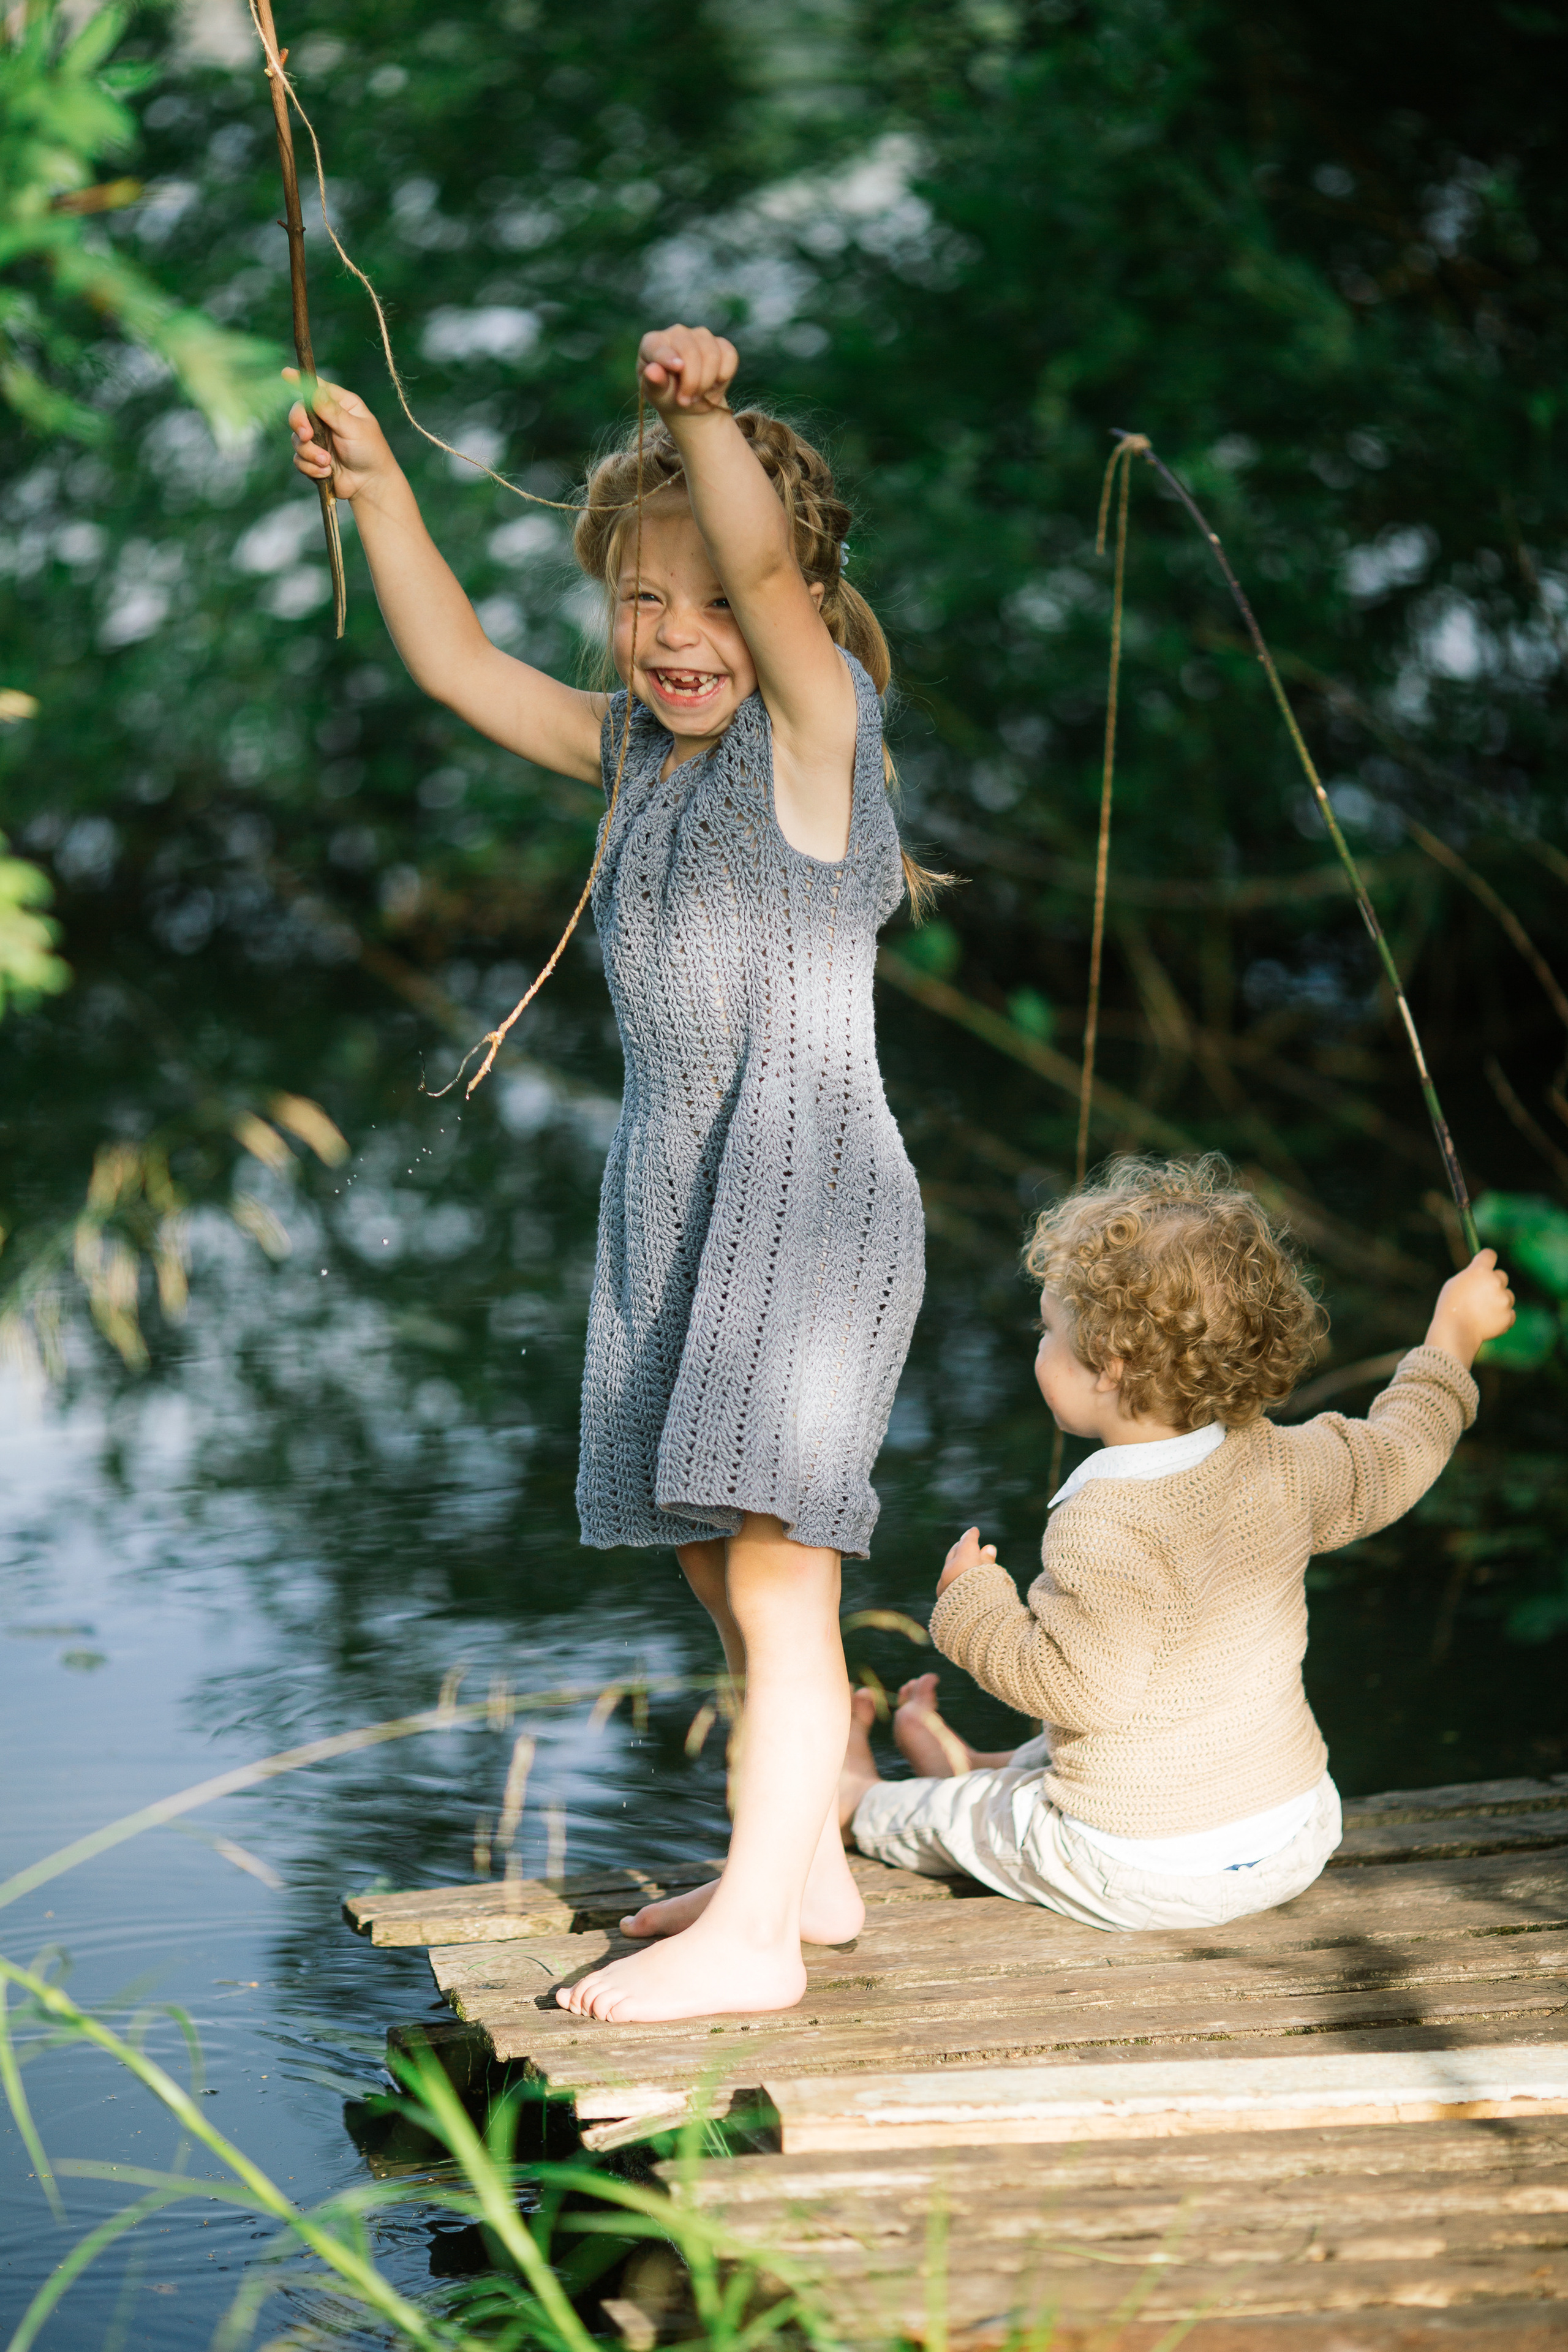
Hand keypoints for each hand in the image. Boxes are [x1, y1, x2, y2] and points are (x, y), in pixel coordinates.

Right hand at [286, 370, 393, 501]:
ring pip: (296, 439)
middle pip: (299, 412)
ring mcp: (318, 438)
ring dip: (310, 453)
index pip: (317, 388)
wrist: (370, 485)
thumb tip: (314, 391)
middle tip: (306, 436)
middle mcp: (326, 418)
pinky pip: (299, 459)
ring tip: (327, 463)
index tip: (286, 374)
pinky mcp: (313, 458)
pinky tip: (327, 473)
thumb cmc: (370, 452)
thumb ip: (332, 411)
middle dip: (299, 424)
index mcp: (340, 404)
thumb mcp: (354, 429)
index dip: (300, 380)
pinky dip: (311, 468)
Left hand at [637, 324, 736, 419]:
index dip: (669, 357)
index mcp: (653, 343)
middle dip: (692, 381)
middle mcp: (676, 333)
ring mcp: (700, 335)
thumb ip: (654, 383)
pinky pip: (729, 355)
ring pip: (711, 354)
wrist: (689, 402)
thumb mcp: (658, 395)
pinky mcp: (720, 343)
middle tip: (685, 402)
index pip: (660, 347)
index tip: (678, 368)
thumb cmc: (668, 396)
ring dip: (707, 382)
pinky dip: (724, 375)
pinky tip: (714, 384)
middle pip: (689, 351)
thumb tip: (652, 371)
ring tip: (697, 396)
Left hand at [936, 1526, 998, 1597]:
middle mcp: (950, 1570)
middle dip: (961, 1546)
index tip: (974, 1530)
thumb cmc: (988, 1598)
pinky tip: (960, 1577)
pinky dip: (954, 1574)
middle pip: (955, 1552)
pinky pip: (947, 1578)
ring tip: (966, 1560)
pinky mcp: (942, 1596)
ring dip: (957, 1561)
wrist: (972, 1624)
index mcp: (963, 1560)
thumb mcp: (993, 1577)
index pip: (967, 1542)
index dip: (971, 1535)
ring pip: (949, 1565)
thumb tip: (988, 1548)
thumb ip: (988, 1562)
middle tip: (968, 1542)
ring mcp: (944, 1583)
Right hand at [1425, 1248, 1515, 1368]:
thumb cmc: (1450, 1307)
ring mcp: (1504, 1300)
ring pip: (1507, 1295)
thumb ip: (1471, 1275)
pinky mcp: (1509, 1315)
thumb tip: (1481, 1274)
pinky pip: (1509, 1312)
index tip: (1485, 1264)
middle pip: (1501, 1275)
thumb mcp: (1454, 1284)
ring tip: (1482, 1311)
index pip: (1489, 1255)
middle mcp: (1496, 1282)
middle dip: (1494, 1282)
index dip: (1486, 1259)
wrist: (1456, 1331)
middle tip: (1481, 1294)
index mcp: (1480, 1271)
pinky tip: (1488, 1321)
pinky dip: (1502, 1316)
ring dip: (1499, 1300)